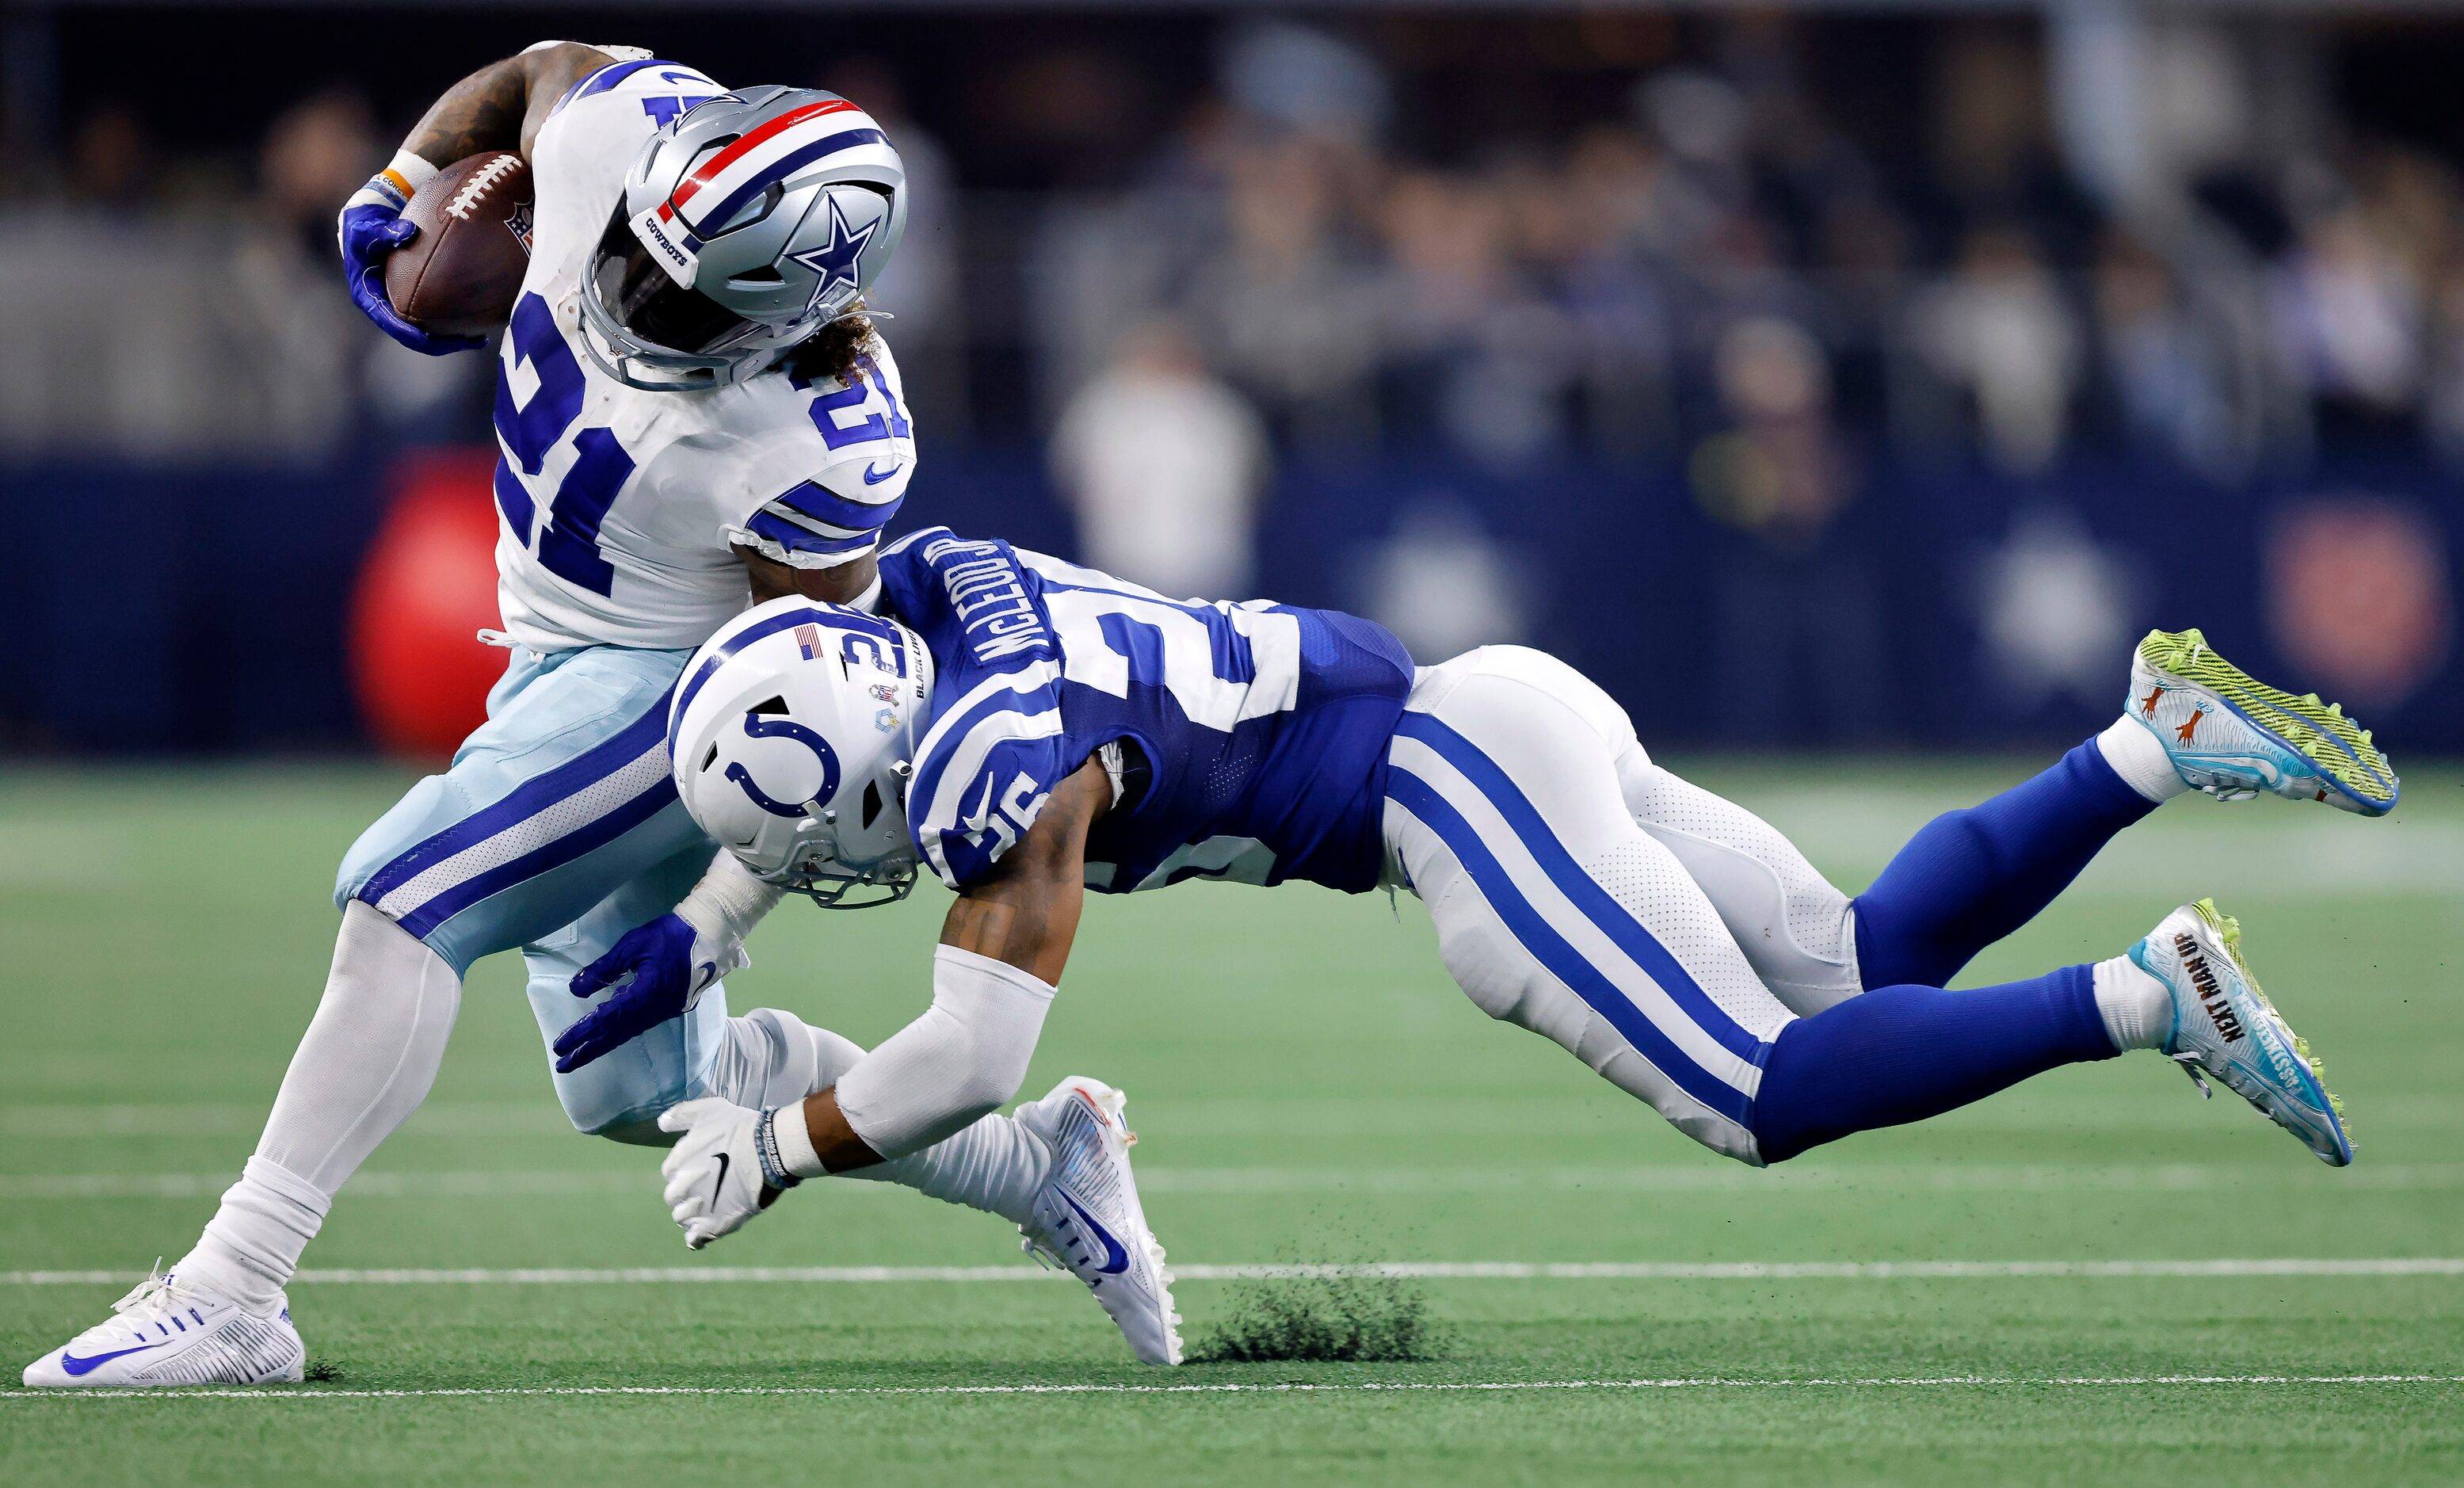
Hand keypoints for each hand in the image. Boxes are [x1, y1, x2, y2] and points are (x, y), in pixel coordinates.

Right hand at [337, 199, 486, 355]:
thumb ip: (383, 232)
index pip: (392, 324)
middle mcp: (386, 307)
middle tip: (471, 341)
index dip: (410, 335)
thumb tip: (408, 231)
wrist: (366, 226)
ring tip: (481, 338)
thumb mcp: (366, 229)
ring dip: (453, 337)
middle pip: (415, 336)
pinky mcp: (413, 298)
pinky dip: (454, 316)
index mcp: (370, 298)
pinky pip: (435, 313)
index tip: (430, 339)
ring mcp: (400, 304)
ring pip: (428, 330)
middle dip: (442, 343)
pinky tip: (478, 316)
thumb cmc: (363, 228)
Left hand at [554, 913, 729, 1072]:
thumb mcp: (632, 946)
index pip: (605, 1019)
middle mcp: (653, 1010)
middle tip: (563, 1066)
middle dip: (588, 1050)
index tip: (560, 1046)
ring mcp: (663, 1012)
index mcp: (643, 995)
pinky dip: (619, 1033)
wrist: (710, 936)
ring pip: (627, 1033)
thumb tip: (576, 989)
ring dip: (602, 1044)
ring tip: (581, 1055)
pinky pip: (638, 1026)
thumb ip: (603, 969)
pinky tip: (609, 1033)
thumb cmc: (670, 936)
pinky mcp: (669, 1008)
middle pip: (615, 1035)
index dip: (581, 1033)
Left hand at [658, 1098, 783, 1248]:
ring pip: (682, 1218)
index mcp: (678, 1163)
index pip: (670, 1173)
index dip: (685, 1171)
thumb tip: (660, 1122)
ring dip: (691, 1214)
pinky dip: (696, 1238)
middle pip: (674, 1197)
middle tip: (707, 1188)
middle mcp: (682, 1188)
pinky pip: (695, 1239)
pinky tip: (702, 1234)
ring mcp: (697, 1208)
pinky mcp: (714, 1225)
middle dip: (686, 1193)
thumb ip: (682, 1115)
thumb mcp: (709, 1110)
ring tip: (709, 1208)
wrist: (768, 1152)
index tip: (701, 1168)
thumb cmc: (740, 1129)